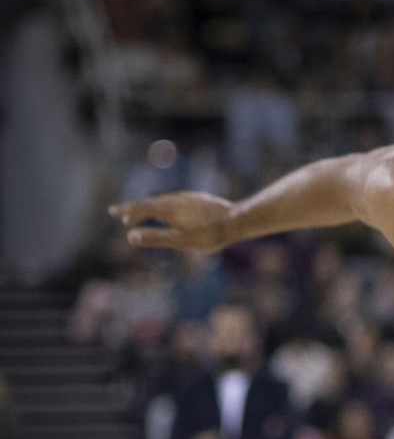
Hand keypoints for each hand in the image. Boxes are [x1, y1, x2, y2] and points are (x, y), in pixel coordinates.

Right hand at [110, 192, 234, 251]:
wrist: (237, 220)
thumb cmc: (209, 234)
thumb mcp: (180, 240)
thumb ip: (155, 238)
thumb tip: (130, 237)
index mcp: (167, 208)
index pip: (140, 207)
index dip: (126, 211)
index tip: (112, 212)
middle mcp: (175, 198)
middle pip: (150, 203)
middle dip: (135, 211)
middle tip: (123, 218)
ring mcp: (187, 198)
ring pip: (162, 202)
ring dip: (150, 209)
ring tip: (144, 217)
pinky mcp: (198, 200)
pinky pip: (175, 202)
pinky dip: (164, 208)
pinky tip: (171, 214)